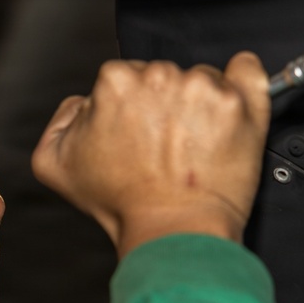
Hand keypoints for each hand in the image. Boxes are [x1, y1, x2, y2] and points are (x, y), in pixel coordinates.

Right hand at [31, 52, 269, 256]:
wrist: (173, 230)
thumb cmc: (123, 204)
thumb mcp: (54, 164)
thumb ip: (60, 119)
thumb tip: (83, 104)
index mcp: (116, 82)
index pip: (125, 79)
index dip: (130, 109)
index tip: (138, 135)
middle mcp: (160, 76)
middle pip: (164, 76)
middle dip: (164, 105)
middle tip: (164, 147)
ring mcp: (204, 87)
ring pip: (201, 79)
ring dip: (199, 105)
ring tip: (192, 147)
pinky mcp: (240, 103)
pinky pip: (249, 72)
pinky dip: (242, 81)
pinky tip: (229, 110)